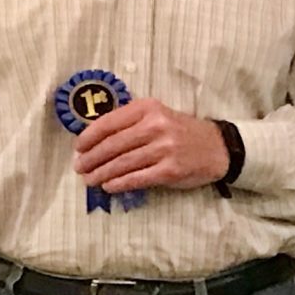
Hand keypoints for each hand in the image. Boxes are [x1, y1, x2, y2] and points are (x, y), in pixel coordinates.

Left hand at [71, 98, 229, 194]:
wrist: (217, 147)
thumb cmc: (180, 131)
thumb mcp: (157, 116)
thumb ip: (130, 123)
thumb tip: (94, 140)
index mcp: (148, 108)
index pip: (109, 122)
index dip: (89, 137)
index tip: (78, 148)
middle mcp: (155, 126)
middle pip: (113, 145)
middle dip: (91, 158)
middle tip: (79, 167)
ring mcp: (164, 149)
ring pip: (122, 163)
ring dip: (101, 173)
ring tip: (89, 179)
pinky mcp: (170, 170)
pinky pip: (137, 178)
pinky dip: (119, 183)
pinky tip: (108, 186)